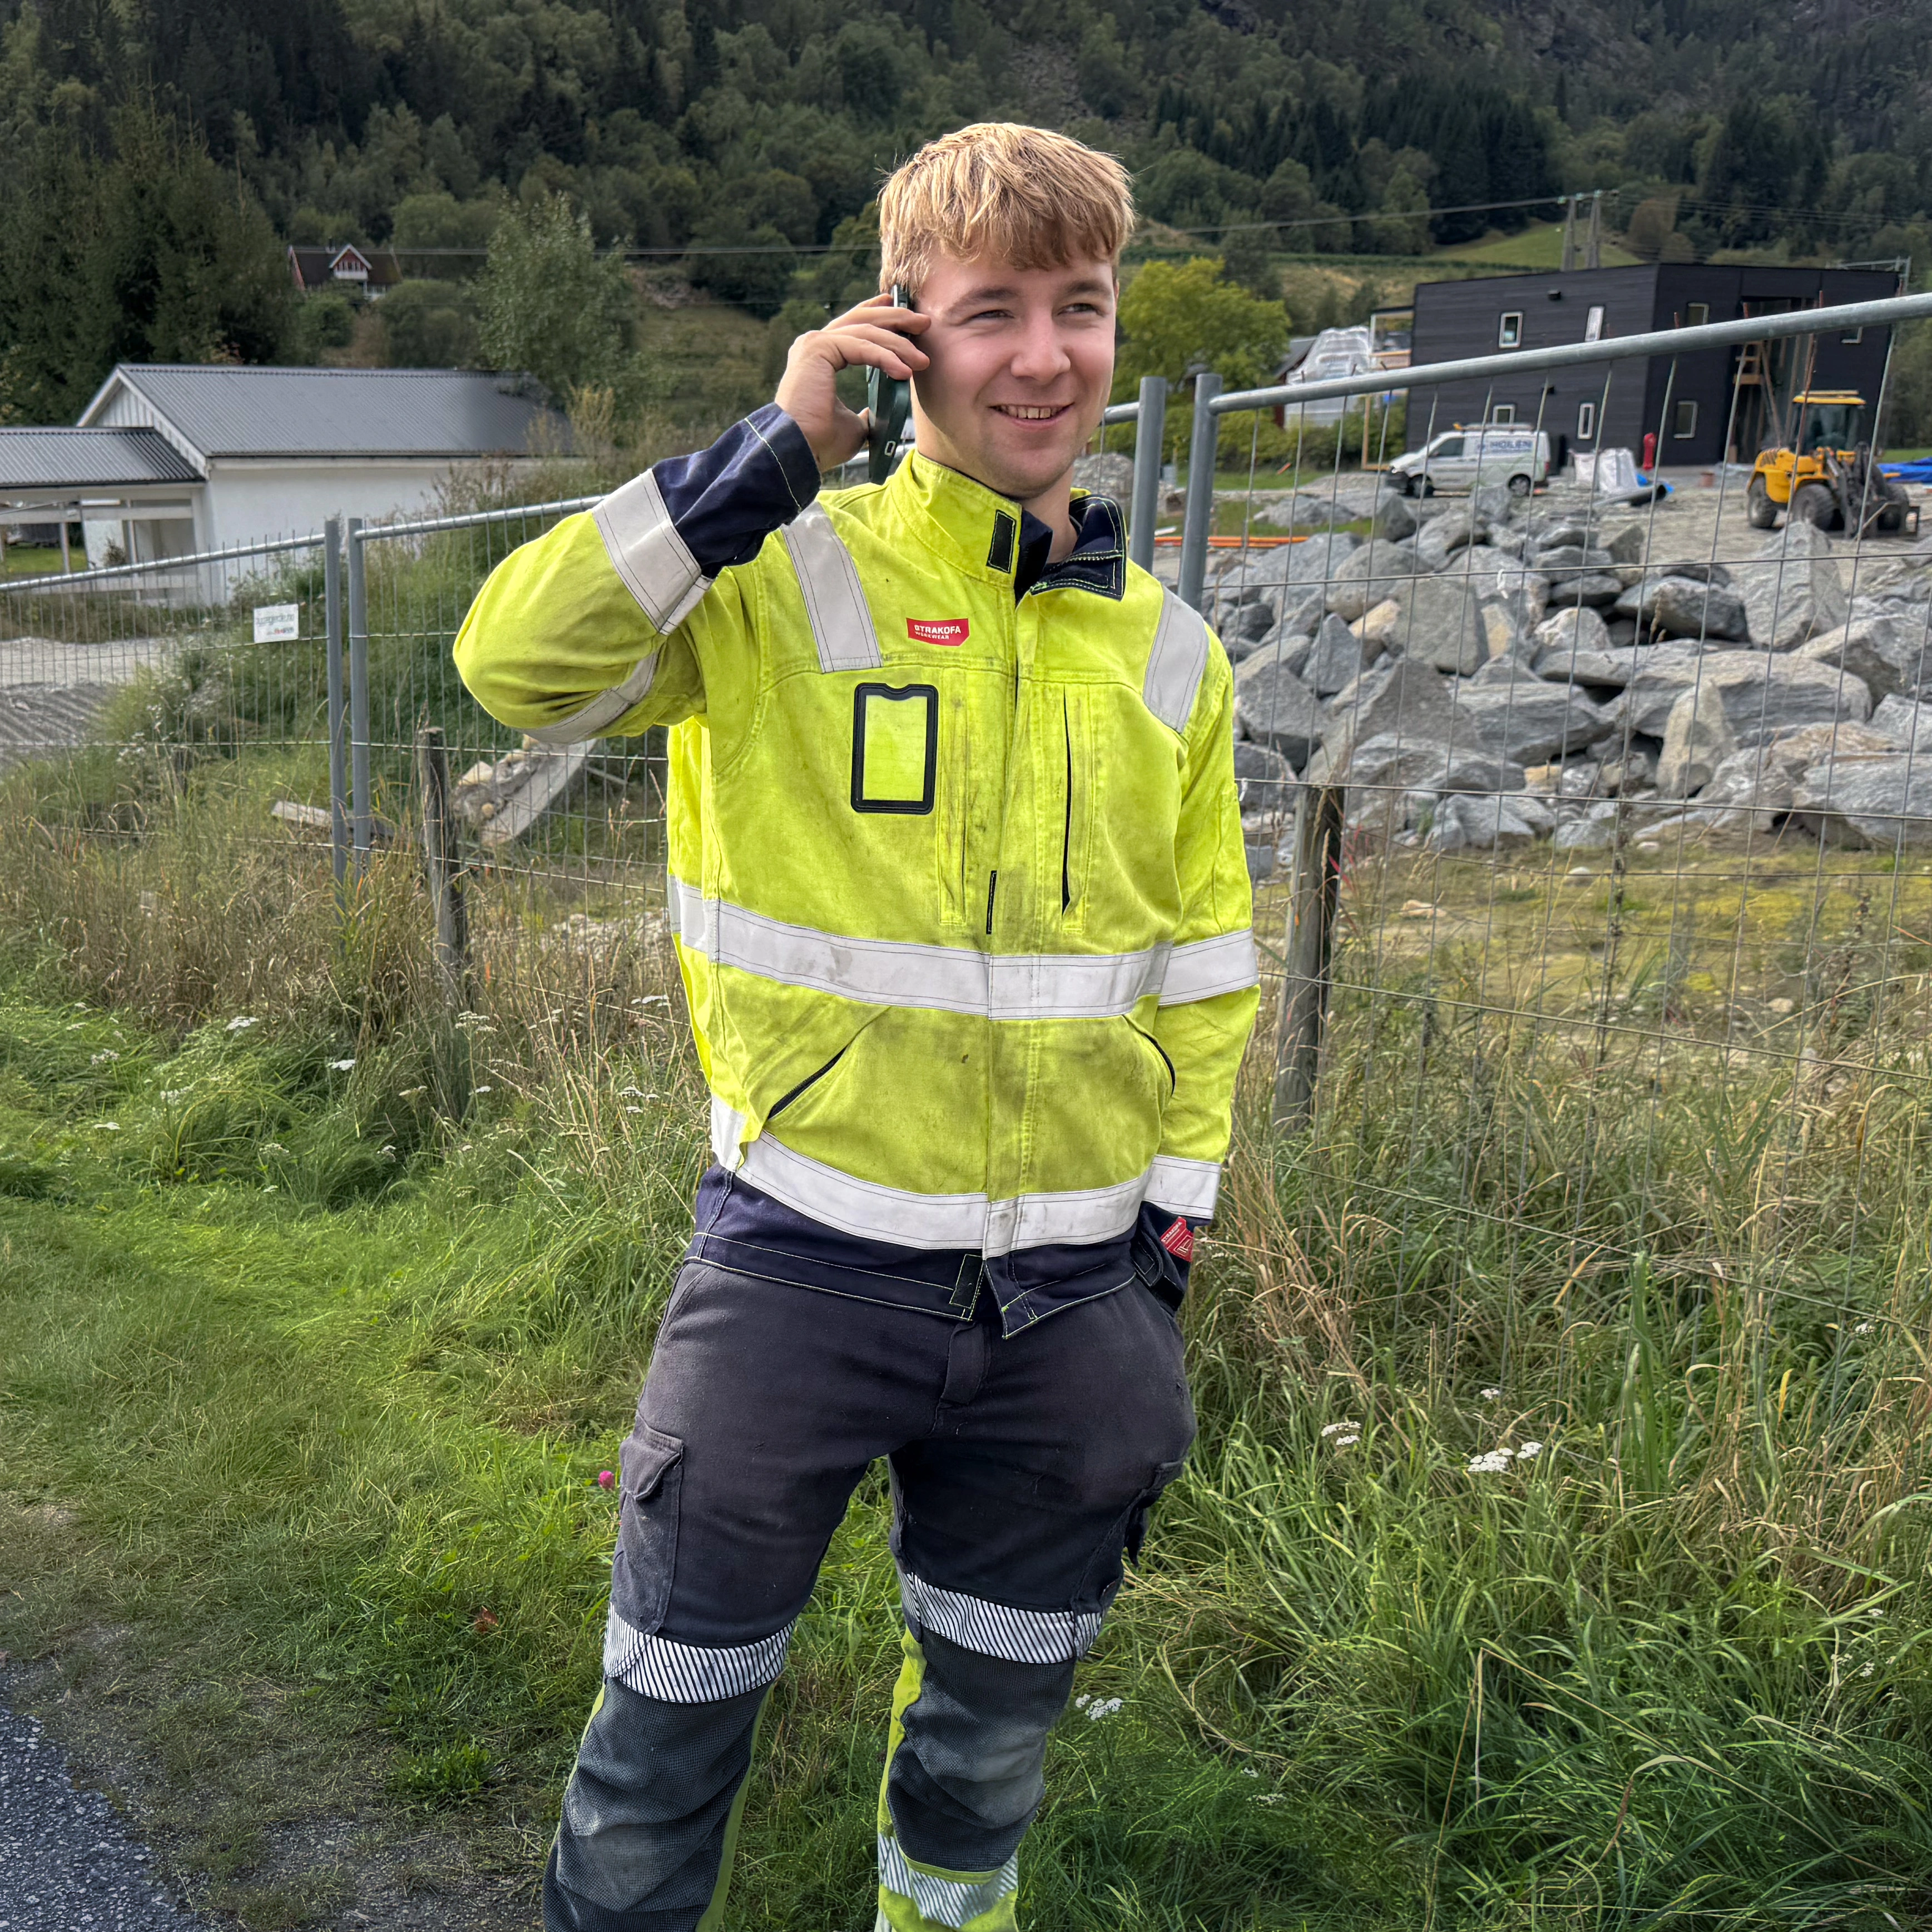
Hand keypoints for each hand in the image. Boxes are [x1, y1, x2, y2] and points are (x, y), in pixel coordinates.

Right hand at [776, 293, 930, 472]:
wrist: (799, 451)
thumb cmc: (821, 443)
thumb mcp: (853, 426)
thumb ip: (865, 414)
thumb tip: (875, 415)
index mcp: (820, 357)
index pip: (852, 327)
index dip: (878, 315)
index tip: (903, 313)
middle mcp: (815, 344)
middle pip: (862, 320)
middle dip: (896, 318)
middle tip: (924, 322)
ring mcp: (815, 343)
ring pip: (866, 332)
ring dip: (899, 344)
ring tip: (922, 360)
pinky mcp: (818, 348)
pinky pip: (862, 347)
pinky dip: (886, 358)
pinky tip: (905, 372)